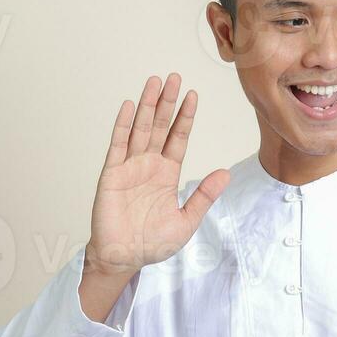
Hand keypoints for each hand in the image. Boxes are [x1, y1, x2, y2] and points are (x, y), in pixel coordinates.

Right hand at [85, 73, 230, 277]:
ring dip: (147, 105)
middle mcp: (149, 165)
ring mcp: (129, 167)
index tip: (193, 95)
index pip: (178, 138)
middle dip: (167, 102)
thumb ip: (203, 196)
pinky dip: (123, 125)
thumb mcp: (186, 221)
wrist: (124, 258)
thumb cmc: (152, 243)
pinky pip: (118, 145)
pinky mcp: (112, 174)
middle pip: (159, 126)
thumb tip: (225, 173)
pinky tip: (129, 106)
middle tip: (174, 77)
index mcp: (167, 174)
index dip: (185, 117)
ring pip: (140, 129)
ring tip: (154, 82)